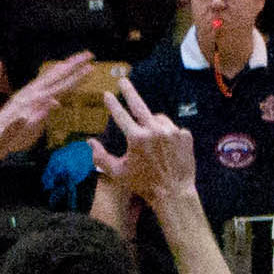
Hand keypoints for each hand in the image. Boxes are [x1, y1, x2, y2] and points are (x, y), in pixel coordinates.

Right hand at [93, 80, 199, 208]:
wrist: (174, 193)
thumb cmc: (143, 185)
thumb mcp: (117, 173)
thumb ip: (100, 156)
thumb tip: (89, 141)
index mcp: (137, 138)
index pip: (121, 115)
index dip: (112, 103)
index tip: (107, 93)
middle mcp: (155, 130)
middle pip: (139, 105)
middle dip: (129, 91)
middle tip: (123, 80)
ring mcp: (172, 131)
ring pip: (158, 119)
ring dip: (152, 123)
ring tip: (151, 139)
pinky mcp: (185, 135)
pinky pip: (173, 128)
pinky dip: (168, 134)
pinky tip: (166, 147)